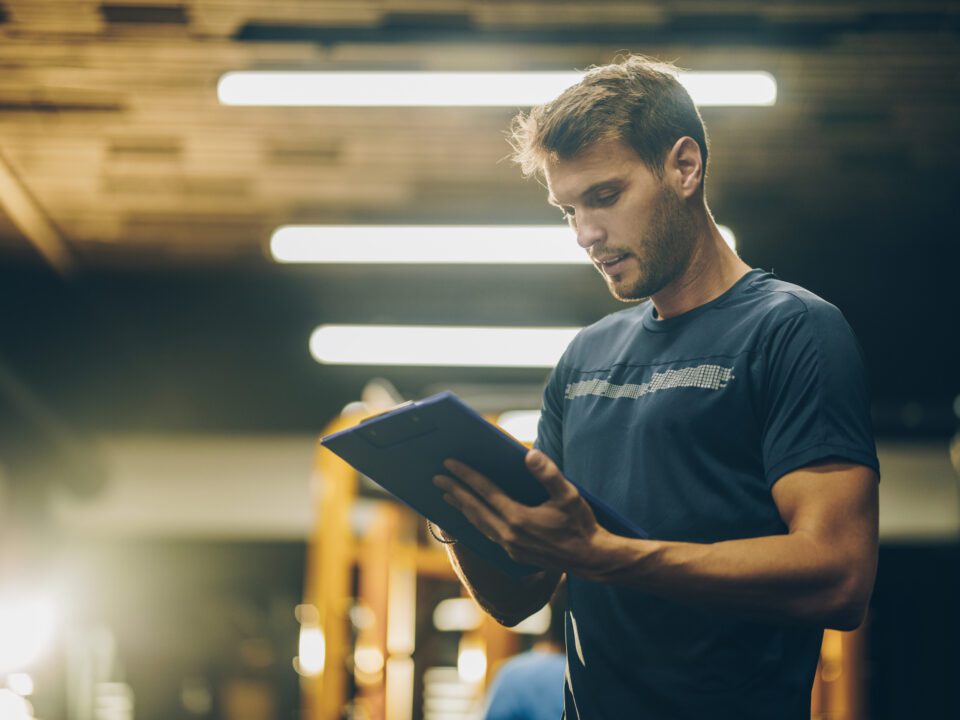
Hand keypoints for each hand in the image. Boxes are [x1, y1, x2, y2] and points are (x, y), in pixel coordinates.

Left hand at [433, 448, 615, 576]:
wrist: (590, 559)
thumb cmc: (581, 524)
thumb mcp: (569, 495)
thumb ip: (548, 474)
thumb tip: (529, 454)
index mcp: (518, 518)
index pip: (485, 492)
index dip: (466, 475)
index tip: (449, 463)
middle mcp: (509, 535)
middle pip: (474, 509)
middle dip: (454, 492)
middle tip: (437, 478)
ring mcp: (510, 547)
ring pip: (478, 524)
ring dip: (462, 508)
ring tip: (448, 495)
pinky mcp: (514, 555)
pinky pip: (487, 534)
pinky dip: (476, 522)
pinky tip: (473, 516)